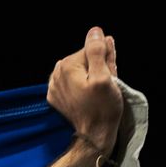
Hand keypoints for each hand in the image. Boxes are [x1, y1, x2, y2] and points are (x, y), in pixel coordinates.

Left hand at [46, 26, 123, 158]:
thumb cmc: (103, 107)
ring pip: (80, 71)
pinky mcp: (58, 97)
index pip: (90, 49)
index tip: (110, 72)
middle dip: (99, 66)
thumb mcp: (105, 77)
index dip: (105, 58)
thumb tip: (95, 31)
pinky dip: (84, 85)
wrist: (94, 135)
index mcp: (66, 66)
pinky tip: (91, 95)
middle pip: (84, 60)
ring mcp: (54, 87)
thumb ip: (98, 51)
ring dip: (93, 75)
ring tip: (101, 90)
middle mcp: (56, 74)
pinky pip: (73, 83)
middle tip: (108, 83)